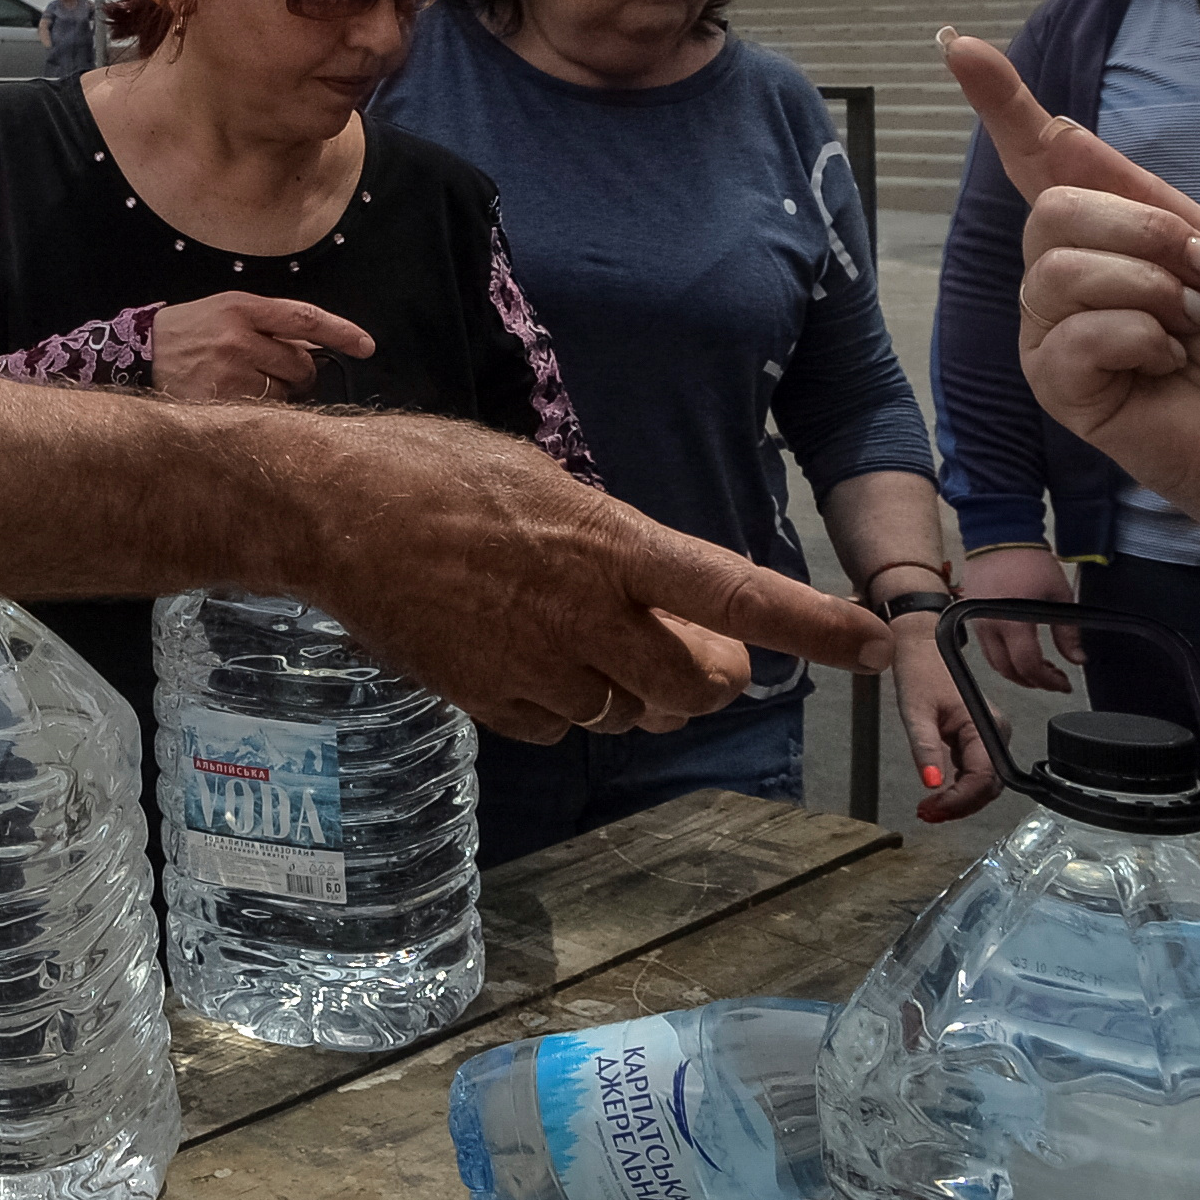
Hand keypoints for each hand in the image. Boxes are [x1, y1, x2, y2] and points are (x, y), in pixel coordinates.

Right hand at [152, 293, 375, 402]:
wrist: (139, 353)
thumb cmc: (189, 330)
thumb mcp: (226, 310)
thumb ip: (269, 324)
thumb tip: (314, 349)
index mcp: (242, 307)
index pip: (305, 319)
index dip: (341, 332)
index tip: (367, 346)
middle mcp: (238, 338)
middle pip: (300, 366)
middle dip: (296, 374)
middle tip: (270, 372)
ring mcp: (228, 373)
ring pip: (283, 394)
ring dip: (274, 395)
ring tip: (242, 384)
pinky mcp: (218, 403)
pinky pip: (260, 414)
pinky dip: (257, 412)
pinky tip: (233, 400)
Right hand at [288, 420, 886, 746]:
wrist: (325, 512)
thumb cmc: (428, 472)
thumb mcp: (537, 479)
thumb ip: (609, 542)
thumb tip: (655, 591)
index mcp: (608, 542)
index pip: (735, 591)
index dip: (811, 625)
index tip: (874, 644)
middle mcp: (584, 612)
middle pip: (692, 686)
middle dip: (705, 678)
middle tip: (689, 652)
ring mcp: (534, 665)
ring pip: (626, 713)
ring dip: (627, 692)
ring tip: (580, 638)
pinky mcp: (487, 699)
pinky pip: (558, 727)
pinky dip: (561, 707)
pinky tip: (524, 658)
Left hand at [877, 600, 1008, 822]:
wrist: (922, 649)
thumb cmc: (921, 671)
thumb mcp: (916, 711)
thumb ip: (925, 748)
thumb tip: (931, 783)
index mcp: (986, 725)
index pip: (983, 778)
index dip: (960, 800)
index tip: (932, 808)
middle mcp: (995, 733)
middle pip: (987, 787)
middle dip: (959, 806)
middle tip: (927, 813)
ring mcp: (989, 737)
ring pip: (983, 784)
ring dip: (959, 801)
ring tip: (929, 809)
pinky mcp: (979, 740)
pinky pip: (975, 773)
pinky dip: (958, 789)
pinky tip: (938, 795)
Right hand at [941, 28, 1199, 552]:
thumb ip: (1138, 195)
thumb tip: (1057, 125)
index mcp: (1100, 237)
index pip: (1033, 160)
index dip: (998, 102)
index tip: (956, 45)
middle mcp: (1060, 281)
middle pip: (1052, 212)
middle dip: (1143, 232)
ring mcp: (1053, 335)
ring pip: (1059, 272)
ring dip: (1149, 291)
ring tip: (1188, 328)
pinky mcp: (1060, 389)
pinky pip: (1074, 335)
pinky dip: (1140, 338)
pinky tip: (1167, 362)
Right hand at [952, 542, 1082, 694]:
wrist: (999, 534)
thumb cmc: (1030, 561)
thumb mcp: (1059, 594)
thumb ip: (1068, 631)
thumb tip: (1078, 659)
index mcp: (1012, 622)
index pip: (1028, 665)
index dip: (1048, 681)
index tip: (1064, 684)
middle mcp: (989, 627)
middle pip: (1008, 670)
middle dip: (1033, 681)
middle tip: (1054, 680)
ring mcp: (977, 622)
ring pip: (995, 663)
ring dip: (1017, 672)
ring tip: (1040, 668)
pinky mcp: (972, 616)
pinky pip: (986, 648)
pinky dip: (1004, 658)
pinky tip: (1021, 651)